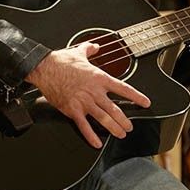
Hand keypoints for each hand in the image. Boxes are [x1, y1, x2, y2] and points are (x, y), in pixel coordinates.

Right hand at [25, 43, 150, 148]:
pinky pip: (84, 126)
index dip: (137, 97)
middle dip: (124, 120)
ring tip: (120, 134)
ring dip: (114, 128)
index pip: (123, 89)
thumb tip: (95, 46)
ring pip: (103, 119)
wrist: (44, 68)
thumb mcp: (79, 51)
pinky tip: (97, 143)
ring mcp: (84, 102)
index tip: (145, 103)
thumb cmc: (60, 61)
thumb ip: (90, 49)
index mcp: (99, 78)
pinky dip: (91, 136)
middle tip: (129, 126)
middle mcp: (94, 92)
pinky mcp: (72, 110)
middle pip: (115, 109)